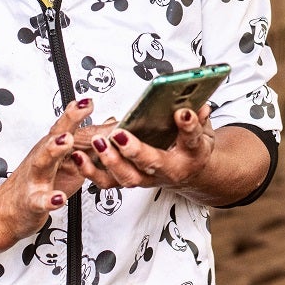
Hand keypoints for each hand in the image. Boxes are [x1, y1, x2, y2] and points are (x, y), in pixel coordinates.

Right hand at [0, 98, 93, 249]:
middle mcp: (44, 156)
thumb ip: (91, 141)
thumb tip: (113, 124)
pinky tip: (58, 198)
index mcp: (53, 145)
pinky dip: (49, 199)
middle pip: (56, 134)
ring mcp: (36, 177)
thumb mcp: (68, 158)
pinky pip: (40, 199)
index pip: (69, 125)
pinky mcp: (32, 201)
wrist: (9, 209)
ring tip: (66, 141)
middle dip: (70, 120)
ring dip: (54, 149)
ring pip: (44, 160)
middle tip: (83, 108)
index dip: (80, 111)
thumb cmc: (41, 180)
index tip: (90, 99)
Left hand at [72, 104, 215, 191]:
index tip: (183, 112)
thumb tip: (200, 103)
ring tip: (99, 143)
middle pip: (152, 164)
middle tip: (120, 135)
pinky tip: (80, 155)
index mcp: (192, 154)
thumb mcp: (204, 129)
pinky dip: (91, 171)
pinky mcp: (129, 180)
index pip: (192, 139)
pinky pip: (108, 181)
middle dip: (135, 150)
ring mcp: (148, 178)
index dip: (188, 126)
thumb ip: (200, 117)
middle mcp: (169, 170)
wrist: (188, 171)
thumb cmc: (192, 148)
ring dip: (110, 161)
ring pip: (128, 177)